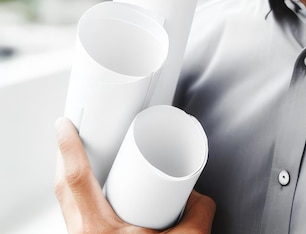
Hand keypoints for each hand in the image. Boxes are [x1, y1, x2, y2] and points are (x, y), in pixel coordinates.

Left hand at [55, 117, 214, 232]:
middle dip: (64, 159)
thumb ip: (198, 214)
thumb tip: (200, 195)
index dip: (67, 147)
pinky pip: (77, 218)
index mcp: (97, 232)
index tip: (63, 124)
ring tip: (88, 162)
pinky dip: (82, 200)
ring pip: (67, 205)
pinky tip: (100, 197)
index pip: (75, 179)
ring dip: (72, 180)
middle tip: (74, 135)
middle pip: (63, 189)